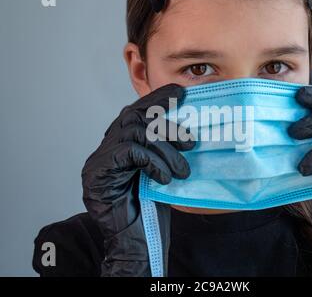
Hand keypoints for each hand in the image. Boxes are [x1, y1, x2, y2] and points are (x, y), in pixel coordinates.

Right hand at [82, 84, 194, 237]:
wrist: (135, 240)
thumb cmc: (151, 206)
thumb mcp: (163, 169)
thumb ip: (166, 148)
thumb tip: (191, 130)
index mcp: (122, 142)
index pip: (138, 111)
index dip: (158, 98)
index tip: (181, 93)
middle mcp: (108, 146)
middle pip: (135, 116)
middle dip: (167, 125)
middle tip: (191, 142)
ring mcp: (99, 159)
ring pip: (135, 133)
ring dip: (165, 149)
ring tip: (183, 169)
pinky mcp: (96, 173)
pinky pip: (128, 152)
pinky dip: (152, 161)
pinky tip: (164, 178)